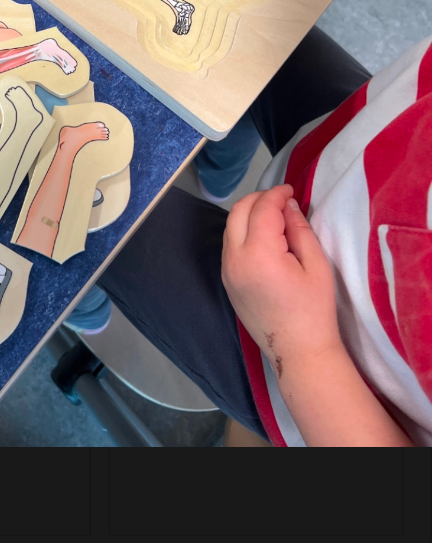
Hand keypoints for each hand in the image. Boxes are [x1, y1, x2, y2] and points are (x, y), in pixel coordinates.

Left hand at [221, 185, 341, 374]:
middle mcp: (235, 260)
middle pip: (238, 212)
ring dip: (249, 214)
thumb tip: (288, 205)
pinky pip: (230, 245)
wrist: (298, 352)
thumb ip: (299, 229)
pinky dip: (243, 232)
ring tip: (275, 216)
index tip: (292, 190)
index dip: (277, 194)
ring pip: (230, 227)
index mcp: (260, 255)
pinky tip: (264, 237)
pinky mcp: (226, 282)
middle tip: (282, 199)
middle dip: (259, 199)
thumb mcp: (316, 265)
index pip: (262, 209)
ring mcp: (227, 272)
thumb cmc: (314, 310)